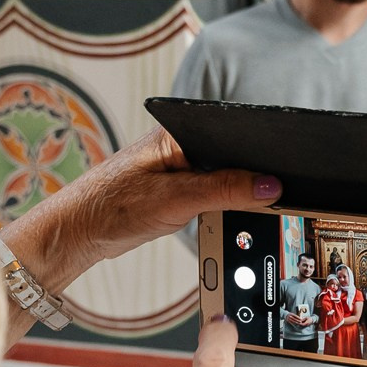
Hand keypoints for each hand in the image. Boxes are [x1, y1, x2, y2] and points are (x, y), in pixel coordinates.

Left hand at [0, 127, 275, 285]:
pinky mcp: (178, 189)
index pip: (236, 135)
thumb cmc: (111, 208)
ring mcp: (180, 168)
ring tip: (242, 209)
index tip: (287, 173)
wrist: (78, 233)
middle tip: (272, 197)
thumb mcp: (176, 199)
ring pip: (226, 177)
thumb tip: (270, 185)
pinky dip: (222, 207)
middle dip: (254, 178)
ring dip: (237, 196)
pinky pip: (213, 193)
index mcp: (181, 133)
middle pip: (235, 157)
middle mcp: (181, 146)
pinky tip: (222, 217)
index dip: (264, 153)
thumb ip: (225, 189)